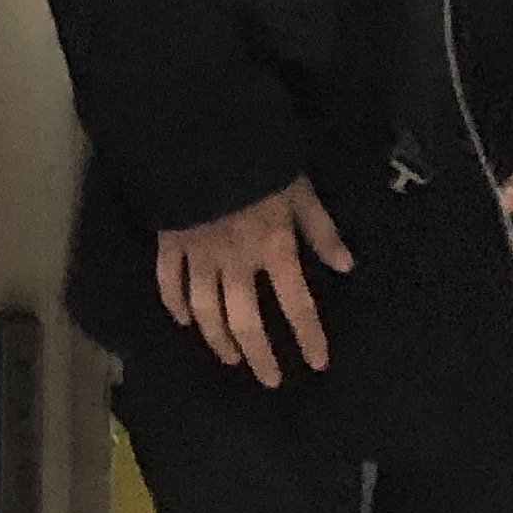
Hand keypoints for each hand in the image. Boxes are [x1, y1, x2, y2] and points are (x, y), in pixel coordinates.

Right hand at [156, 177, 353, 387]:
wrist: (198, 132)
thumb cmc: (257, 160)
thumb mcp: (299, 189)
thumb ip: (320, 229)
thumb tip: (345, 265)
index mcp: (272, 248)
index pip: (296, 304)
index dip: (309, 335)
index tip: (318, 362)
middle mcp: (236, 262)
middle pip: (246, 321)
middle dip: (260, 355)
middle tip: (270, 380)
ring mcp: (198, 254)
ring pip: (206, 310)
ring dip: (218, 339)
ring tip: (231, 359)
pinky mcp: (169, 241)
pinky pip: (167, 280)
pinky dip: (174, 303)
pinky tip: (183, 320)